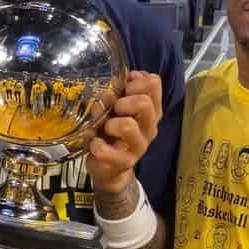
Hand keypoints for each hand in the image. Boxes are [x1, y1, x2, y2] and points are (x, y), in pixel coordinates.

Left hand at [85, 71, 162, 197]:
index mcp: (151, 110)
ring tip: (106, 127)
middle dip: (123, 101)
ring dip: (110, 123)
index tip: (125, 87)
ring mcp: (139, 146)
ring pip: (127, 125)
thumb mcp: (118, 109)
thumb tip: (115, 80)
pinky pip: (105, 150)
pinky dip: (95, 143)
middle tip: (115, 109)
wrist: (110, 167)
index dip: (136, 80)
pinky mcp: (124, 162)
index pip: (154, 83)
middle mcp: (149, 127)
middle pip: (144, 102)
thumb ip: (120, 93)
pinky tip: (95, 143)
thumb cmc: (114, 132)